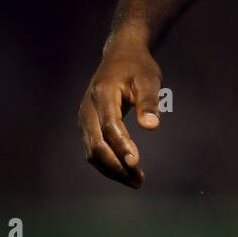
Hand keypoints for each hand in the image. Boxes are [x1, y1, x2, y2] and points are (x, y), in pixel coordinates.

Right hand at [77, 33, 161, 188]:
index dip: (121, 146)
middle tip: (139, 180)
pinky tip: (126, 172)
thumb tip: (152, 126)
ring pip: (92, 152)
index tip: (136, 163)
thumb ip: (149, 101)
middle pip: (96, 145)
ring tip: (136, 181)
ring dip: (112, 169)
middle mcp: (88, 109)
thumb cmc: (137, 66)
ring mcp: (85, 118)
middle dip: (116, 166)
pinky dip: (108, 164)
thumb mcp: (148, 78)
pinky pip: (94, 149)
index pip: (109, 126)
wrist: (120, 55)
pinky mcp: (87, 125)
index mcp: (102, 94)